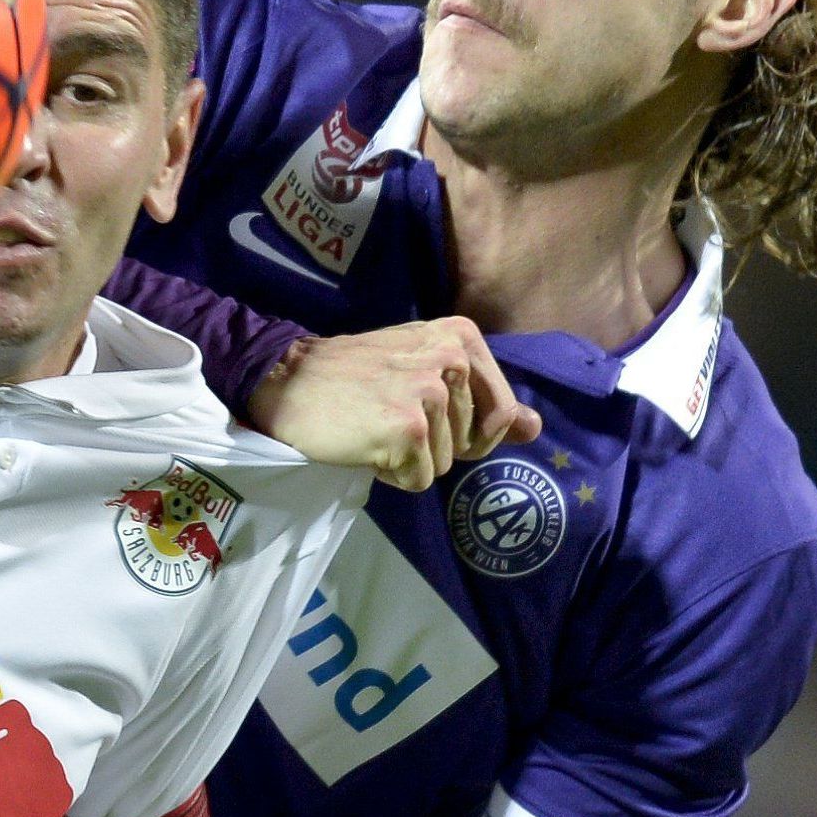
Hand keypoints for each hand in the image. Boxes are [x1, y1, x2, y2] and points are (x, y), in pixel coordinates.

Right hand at [246, 318, 541, 491]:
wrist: (283, 380)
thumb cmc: (351, 375)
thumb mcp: (422, 369)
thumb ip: (484, 398)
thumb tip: (534, 427)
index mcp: (461, 336)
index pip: (502, 410)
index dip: (465, 427)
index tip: (419, 407)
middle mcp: (452, 360)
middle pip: (474, 440)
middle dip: (435, 443)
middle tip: (387, 414)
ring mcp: (430, 395)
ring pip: (446, 463)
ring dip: (410, 458)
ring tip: (372, 425)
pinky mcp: (407, 430)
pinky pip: (420, 480)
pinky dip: (391, 473)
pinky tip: (363, 443)